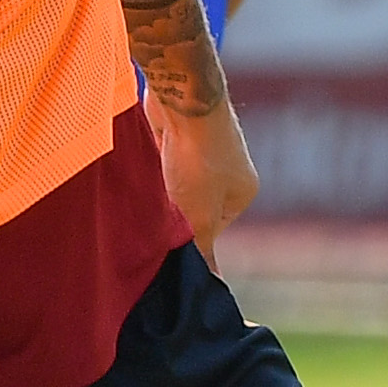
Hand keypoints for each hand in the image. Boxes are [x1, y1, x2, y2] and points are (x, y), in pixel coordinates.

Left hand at [150, 93, 256, 258]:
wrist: (183, 100)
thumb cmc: (198, 160)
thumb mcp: (199, 215)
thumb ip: (203, 249)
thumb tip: (214, 286)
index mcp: (243, 191)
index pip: (213, 227)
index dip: (189, 232)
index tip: (170, 232)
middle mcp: (229, 169)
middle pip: (193, 203)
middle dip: (174, 209)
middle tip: (156, 212)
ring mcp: (204, 148)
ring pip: (176, 182)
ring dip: (161, 187)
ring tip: (151, 186)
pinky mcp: (179, 132)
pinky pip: (164, 159)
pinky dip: (153, 165)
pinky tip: (144, 165)